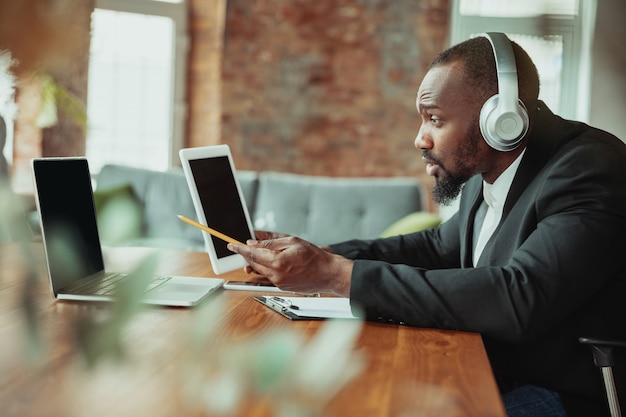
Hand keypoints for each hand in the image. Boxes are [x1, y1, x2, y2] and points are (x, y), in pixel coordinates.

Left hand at [227, 236, 352, 295]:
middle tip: (244, 246)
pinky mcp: (282, 287)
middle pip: (254, 263)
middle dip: (248, 254)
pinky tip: (273, 261)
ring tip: (261, 252)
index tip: (231, 245)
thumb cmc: (315, 257)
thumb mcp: (292, 242)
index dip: (240, 248)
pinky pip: (268, 276)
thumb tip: (253, 243)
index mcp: (277, 262)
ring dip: (258, 262)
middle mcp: (276, 275)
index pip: (252, 254)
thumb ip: (270, 242)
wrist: (328, 273)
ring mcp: (278, 283)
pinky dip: (267, 268)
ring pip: (260, 270)